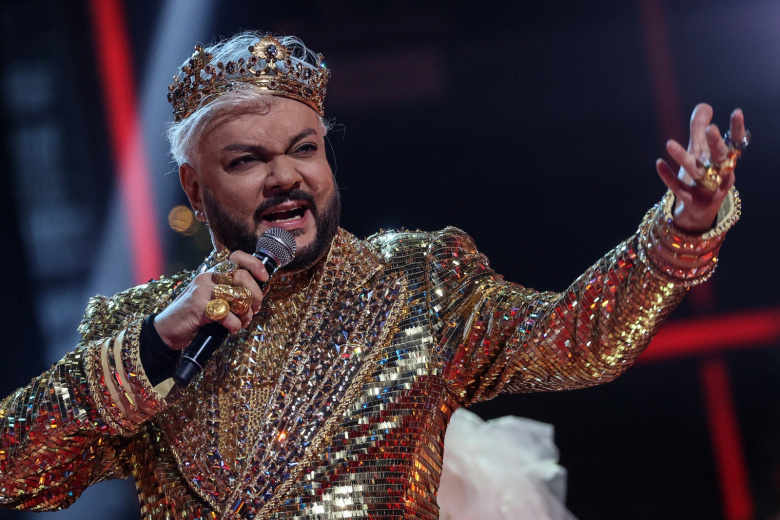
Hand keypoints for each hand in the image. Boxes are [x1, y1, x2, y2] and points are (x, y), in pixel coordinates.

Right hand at [153, 251, 269, 349]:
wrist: (166, 330)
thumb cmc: (195, 316)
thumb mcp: (215, 299)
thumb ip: (234, 293)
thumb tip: (262, 291)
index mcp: (213, 274)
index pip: (237, 257)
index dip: (255, 264)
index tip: (265, 277)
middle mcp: (208, 278)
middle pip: (242, 276)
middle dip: (256, 294)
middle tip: (255, 308)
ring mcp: (202, 291)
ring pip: (237, 295)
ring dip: (246, 313)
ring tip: (242, 321)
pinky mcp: (198, 306)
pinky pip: (227, 314)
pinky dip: (234, 325)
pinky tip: (231, 329)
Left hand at [655, 103, 746, 232]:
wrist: (700, 214)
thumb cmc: (704, 177)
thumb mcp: (701, 154)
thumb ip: (700, 131)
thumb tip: (704, 106)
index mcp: (727, 162)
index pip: (735, 144)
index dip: (737, 129)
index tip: (736, 112)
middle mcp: (720, 175)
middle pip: (721, 159)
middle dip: (716, 144)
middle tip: (711, 128)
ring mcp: (707, 189)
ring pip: (697, 173)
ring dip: (683, 158)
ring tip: (669, 144)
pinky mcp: (691, 200)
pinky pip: (678, 188)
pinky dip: (668, 176)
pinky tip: (658, 163)